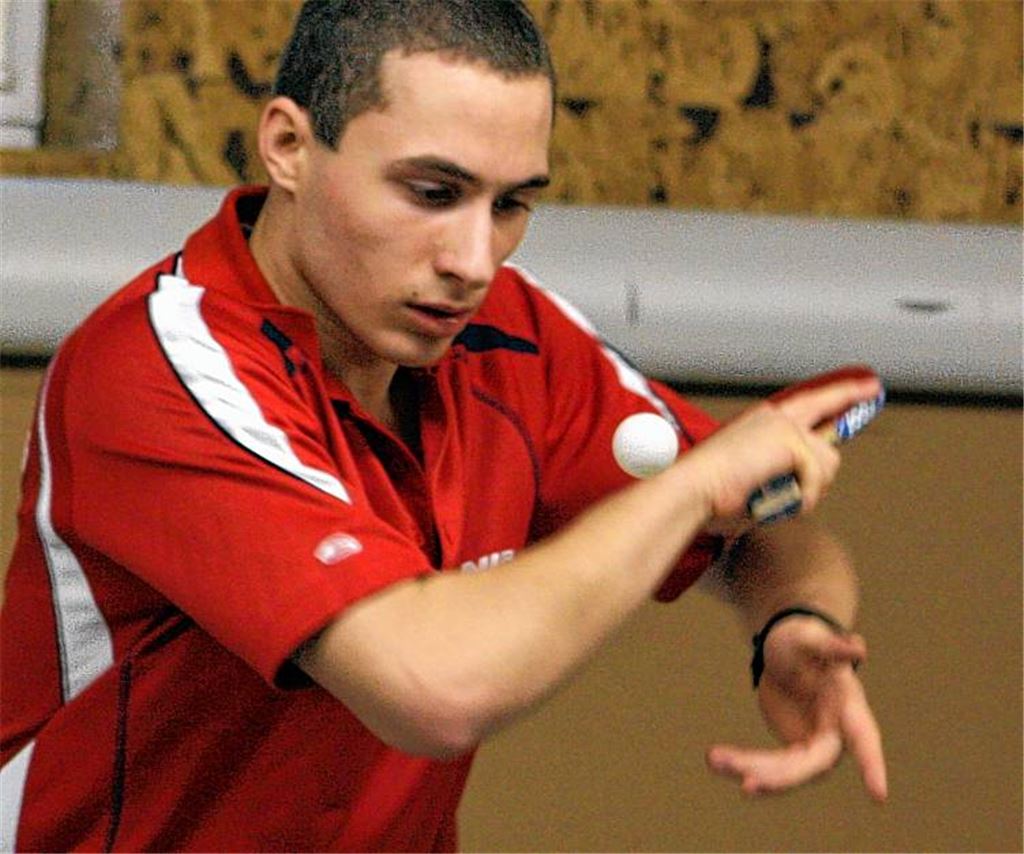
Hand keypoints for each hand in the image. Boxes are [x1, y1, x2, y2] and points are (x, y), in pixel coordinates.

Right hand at [688, 376, 880, 524]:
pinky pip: (816, 477)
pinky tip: (778, 498)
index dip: (840, 392)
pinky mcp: (791, 441)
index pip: (810, 402)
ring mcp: (785, 426)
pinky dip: (802, 496)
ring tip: (777, 495)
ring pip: (827, 462)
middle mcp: (775, 417)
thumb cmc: (713, 491)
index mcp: (762, 422)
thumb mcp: (752, 477)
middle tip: (869, 392)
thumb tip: (801, 488)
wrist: (695, 488)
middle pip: (826, 418)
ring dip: (809, 488)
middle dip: (844, 412)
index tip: (865, 384)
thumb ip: (778, 473)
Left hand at [705, 615, 887, 800]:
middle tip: (746, 784)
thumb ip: (831, 646)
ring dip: (751, 769)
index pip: (865, 738)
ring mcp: (812, 746)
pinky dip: (742, 764)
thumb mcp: (809, 639)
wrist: (784, 651)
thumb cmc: (803, 640)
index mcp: (848, 707)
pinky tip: (716, 760)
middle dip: (780, 777)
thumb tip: (859, 646)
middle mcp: (834, 734)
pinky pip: (768, 766)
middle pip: (813, 765)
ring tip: (714, 759)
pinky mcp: (790, 751)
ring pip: (785, 772)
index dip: (872, 765)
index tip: (879, 795)